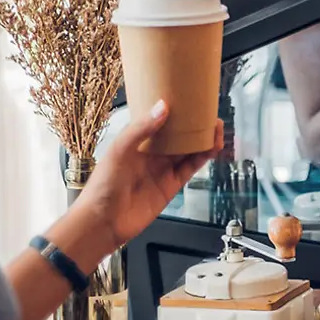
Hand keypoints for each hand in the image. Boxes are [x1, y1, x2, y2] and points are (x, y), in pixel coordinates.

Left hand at [56, 103, 224, 257]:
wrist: (104, 222)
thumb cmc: (103, 185)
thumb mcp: (119, 150)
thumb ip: (141, 129)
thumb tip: (163, 107)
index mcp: (137, 141)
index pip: (159, 121)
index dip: (175, 110)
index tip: (189, 98)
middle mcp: (152, 154)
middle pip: (178, 135)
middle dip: (194, 124)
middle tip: (209, 113)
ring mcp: (162, 170)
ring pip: (188, 150)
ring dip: (203, 139)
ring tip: (216, 127)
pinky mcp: (171, 186)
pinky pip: (190, 168)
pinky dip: (203, 157)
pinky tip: (212, 147)